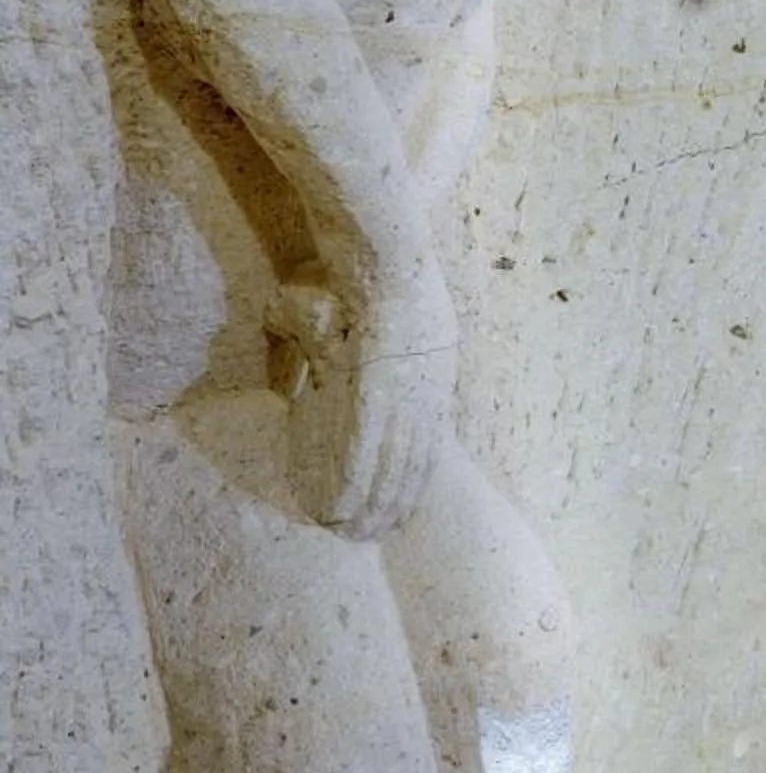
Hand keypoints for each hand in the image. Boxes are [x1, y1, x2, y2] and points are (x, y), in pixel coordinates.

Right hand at [267, 262, 459, 539]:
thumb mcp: (381, 310)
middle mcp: (431, 383)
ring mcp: (408, 385)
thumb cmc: (373, 264)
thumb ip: (357, 348)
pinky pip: (366, 443)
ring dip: (374, 501)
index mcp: (439, 367)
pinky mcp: (379, 383)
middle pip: (415, 457)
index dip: (415, 475)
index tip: (405, 505)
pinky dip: (355, 478)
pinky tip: (344, 506)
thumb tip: (319, 375)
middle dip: (397, 499)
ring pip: (393, 460)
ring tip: (357, 533)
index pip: (430, 437)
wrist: (384, 238)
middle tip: (377, 533)